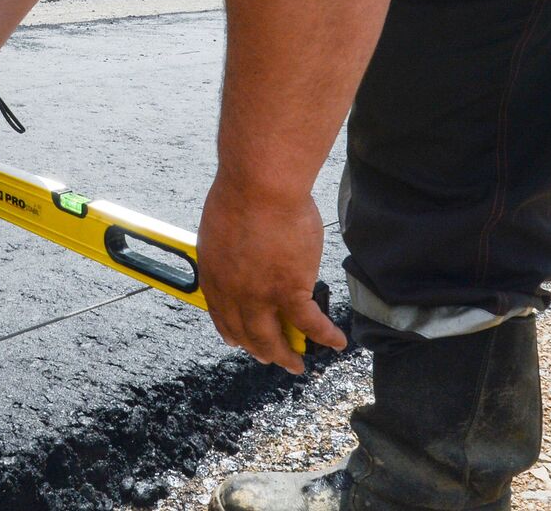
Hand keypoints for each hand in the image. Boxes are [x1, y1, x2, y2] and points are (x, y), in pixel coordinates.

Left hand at [196, 183, 347, 374]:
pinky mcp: (290, 290)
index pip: (221, 313)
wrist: (260, 185)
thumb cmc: (242, 193)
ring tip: (297, 365)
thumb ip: (230, 249)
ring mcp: (261, 295)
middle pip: (246, 333)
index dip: (231, 331)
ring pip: (273, 339)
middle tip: (271, 359)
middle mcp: (233, 291)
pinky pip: (310, 323)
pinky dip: (324, 336)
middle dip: (260, 350)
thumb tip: (241, 252)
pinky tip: (336, 343)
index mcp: (214, 274)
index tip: (236, 341)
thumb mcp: (221, 226)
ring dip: (286, 356)